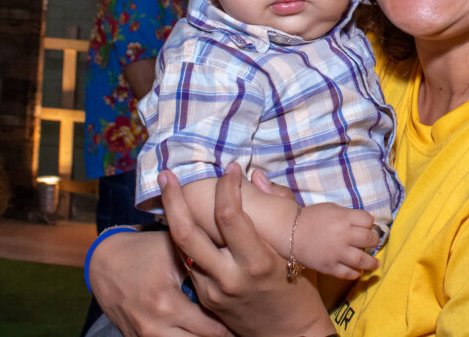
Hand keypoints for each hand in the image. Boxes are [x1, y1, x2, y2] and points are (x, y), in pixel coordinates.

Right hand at [88, 228, 230, 336]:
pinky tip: (197, 332)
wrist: (105, 263)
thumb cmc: (146, 251)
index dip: (232, 327)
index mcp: (167, 305)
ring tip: (221, 331)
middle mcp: (154, 328)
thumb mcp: (177, 251)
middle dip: (221, 336)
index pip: (212, 330)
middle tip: (239, 329)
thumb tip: (241, 270)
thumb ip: (206, 262)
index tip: (246, 320)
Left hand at [160, 165, 335, 336]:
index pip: (229, 215)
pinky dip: (186, 240)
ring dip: (172, 217)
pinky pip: (189, 264)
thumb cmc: (301, 293)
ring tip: (168, 192)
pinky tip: (183, 222)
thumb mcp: (296, 253)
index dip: (227, 186)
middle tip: (167, 175)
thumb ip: (280, 210)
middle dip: (173, 200)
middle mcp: (229, 277)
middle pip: (187, 233)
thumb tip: (258, 177)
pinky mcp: (206, 300)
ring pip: (181, 249)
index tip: (232, 168)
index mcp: (256, 262)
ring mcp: (213, 291)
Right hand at [295, 203, 378, 278]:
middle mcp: (343, 236)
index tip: (367, 226)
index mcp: (344, 219)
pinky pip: (348, 273)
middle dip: (374, 241)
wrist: (290, 232)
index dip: (369, 223)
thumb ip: (349, 214)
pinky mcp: (329, 267)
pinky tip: (358, 271)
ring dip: (371, 262)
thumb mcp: (332, 208)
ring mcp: (337, 253)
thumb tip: (367, 221)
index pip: (368, 221)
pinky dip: (356, 273)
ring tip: (374, 264)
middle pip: (369, 239)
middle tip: (372, 243)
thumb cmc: (312, 217)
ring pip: (362, 260)